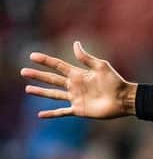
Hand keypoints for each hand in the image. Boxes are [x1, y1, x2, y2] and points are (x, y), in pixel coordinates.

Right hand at [20, 41, 136, 118]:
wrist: (123, 99)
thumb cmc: (115, 81)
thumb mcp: (101, 66)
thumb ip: (86, 58)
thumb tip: (75, 44)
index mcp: (78, 74)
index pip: (58, 66)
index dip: (46, 61)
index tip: (33, 56)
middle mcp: (74, 85)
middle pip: (52, 79)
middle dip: (38, 75)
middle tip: (23, 71)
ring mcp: (75, 98)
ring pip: (53, 94)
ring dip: (40, 92)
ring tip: (27, 89)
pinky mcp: (79, 109)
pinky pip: (62, 112)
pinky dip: (51, 114)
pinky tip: (40, 115)